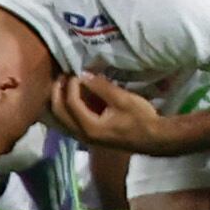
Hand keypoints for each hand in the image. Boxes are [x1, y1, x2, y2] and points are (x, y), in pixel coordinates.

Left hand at [48, 70, 171, 152]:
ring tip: (65, 83)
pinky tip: (73, 96)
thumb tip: (84, 75)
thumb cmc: (140, 119)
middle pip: (59, 113)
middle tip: (63, 75)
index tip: (77, 71)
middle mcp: (82, 134)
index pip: (71, 103)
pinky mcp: (89, 135)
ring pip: (61, 119)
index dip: (71, 85)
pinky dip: (66, 108)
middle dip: (57, 92)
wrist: (152, 138)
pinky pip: (69, 121)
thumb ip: (101, 87)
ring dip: (59, 100)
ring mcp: (84, 137)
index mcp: (89, 126)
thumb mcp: (123, 99)